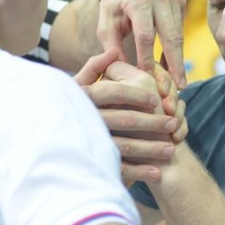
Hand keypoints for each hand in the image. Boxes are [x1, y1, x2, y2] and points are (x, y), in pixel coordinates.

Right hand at [79, 59, 184, 182]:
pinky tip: (157, 173)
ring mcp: (89, 144)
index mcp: (84, 98)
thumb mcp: (76, 86)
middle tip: (173, 124)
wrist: (50, 144)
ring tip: (171, 150)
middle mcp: (86, 120)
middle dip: (154, 122)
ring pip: (126, 145)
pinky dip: (140, 172)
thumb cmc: (71, 110)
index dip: (136, 94)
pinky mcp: (93, 165)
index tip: (156, 99)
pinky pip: (120, 169)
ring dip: (152, 148)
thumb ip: (94, 67)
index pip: (113, 92)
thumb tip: (114, 51)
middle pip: (126, 119)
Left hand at [97, 0, 187, 88]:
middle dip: (175, 64)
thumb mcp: (106, 23)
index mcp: (138, 0)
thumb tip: (125, 72)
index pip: (146, 36)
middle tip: (178, 87)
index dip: (148, 60)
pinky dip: (175, 48)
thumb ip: (113, 46)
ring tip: (178, 82)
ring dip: (178, 60)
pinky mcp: (181, 0)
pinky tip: (171, 65)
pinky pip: (180, 29)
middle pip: (171, 37)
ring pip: (178, 35)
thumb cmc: (113, 4)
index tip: (148, 79)